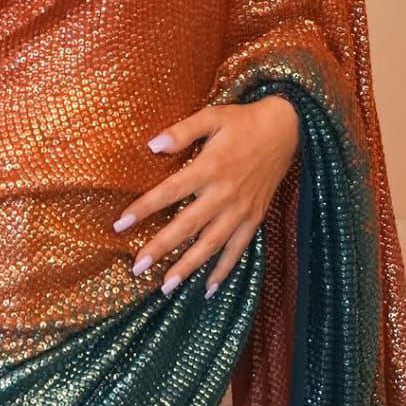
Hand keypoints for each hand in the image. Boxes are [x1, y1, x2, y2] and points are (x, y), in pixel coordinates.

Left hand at [112, 96, 299, 297]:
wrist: (286, 130)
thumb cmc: (243, 123)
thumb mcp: (212, 117)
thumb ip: (182, 132)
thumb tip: (152, 145)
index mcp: (209, 168)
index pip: (169, 192)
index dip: (143, 208)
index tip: (119, 224)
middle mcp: (223, 194)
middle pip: (186, 226)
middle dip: (160, 248)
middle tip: (137, 267)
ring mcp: (240, 210)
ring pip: (210, 244)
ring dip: (187, 266)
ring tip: (166, 286)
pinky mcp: (254, 218)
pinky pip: (238, 250)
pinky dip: (224, 270)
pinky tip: (208, 288)